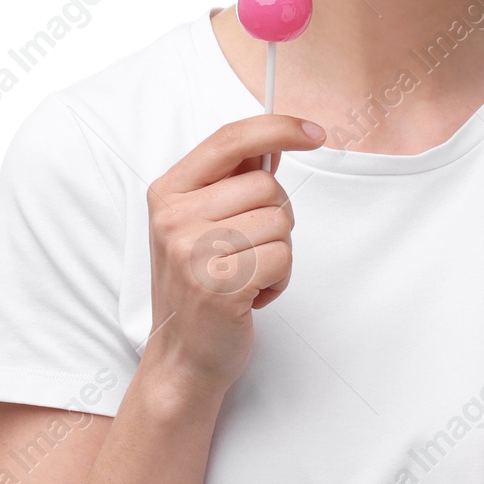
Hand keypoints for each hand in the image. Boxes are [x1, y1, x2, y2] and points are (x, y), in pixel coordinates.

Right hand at [141, 114, 324, 392]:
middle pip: (266, 186)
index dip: (279, 127)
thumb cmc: (200, 284)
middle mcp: (174, 217)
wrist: (182, 355)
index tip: (314, 132)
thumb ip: (232, 181)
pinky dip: (279, 279)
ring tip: (248, 274)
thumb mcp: (200, 223)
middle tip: (250, 248)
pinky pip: (282, 258)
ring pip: (280, 223)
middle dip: (277, 216)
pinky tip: (251, 295)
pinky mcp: (218, 285)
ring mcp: (192, 251)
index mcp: (169, 192)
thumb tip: (277, 142)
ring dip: (279, 253)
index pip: (230, 139)